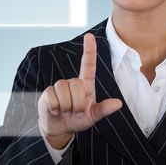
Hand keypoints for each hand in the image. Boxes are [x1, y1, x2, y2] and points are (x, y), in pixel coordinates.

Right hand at [38, 33, 122, 148]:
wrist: (60, 128)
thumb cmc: (78, 120)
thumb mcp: (93, 116)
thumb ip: (104, 110)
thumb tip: (118, 104)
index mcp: (86, 85)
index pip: (88, 64)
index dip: (89, 50)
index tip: (89, 36)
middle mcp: (73, 83)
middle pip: (76, 83)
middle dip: (77, 103)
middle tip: (76, 113)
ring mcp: (59, 86)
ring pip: (63, 89)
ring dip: (67, 106)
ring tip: (66, 112)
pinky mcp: (48, 93)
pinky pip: (52, 96)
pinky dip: (55, 107)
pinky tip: (55, 111)